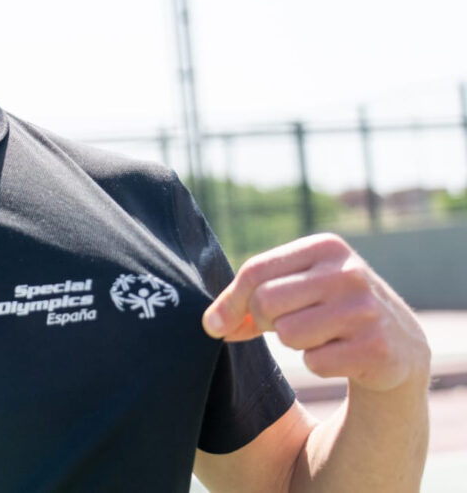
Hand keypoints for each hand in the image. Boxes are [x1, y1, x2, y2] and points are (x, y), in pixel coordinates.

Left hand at [202, 233, 430, 392]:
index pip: (256, 270)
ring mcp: (365, 309)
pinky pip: (315, 363)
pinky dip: (319, 363)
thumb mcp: (298, 288)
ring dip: (295, 343)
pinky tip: (341, 353)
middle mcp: (348, 272)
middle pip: (265, 302)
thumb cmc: (330, 309)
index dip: (230, 301)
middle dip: (263, 322)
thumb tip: (211, 324)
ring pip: (288, 335)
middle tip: (283, 326)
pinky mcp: (376, 348)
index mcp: (325, 247)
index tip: (215, 326)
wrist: (399, 342)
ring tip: (320, 335)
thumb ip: (250, 299)